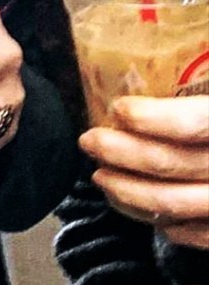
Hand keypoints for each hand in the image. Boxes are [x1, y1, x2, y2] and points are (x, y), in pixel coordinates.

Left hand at [81, 95, 208, 248]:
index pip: (194, 123)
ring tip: (99, 177)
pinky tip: (136, 208)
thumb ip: (195, 82)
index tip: (117, 110)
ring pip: (174, 203)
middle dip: (120, 153)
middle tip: (88, 142)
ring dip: (128, 191)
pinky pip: (195, 234)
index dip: (154, 118)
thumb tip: (165, 50)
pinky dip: (161, 222)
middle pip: (171, 163)